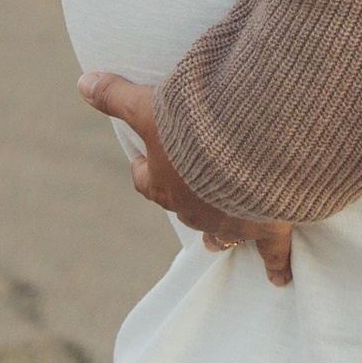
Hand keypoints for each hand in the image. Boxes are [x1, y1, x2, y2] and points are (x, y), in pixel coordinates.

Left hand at [79, 71, 294, 285]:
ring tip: (219, 240)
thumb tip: (82, 83)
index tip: (144, 160)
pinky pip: (273, 252)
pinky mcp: (268, 225)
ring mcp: (231, 221)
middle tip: (191, 185)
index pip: (145, 180)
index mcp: (164, 183)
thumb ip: (117, 96)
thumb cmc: (195, 123)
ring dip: (221, 230)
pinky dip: (277, 265)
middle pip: (183, 207)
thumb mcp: (150, 104)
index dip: (145, 169)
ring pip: (221, 232)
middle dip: (186, 197)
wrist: (251, 140)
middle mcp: (193, 208)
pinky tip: (279, 279)